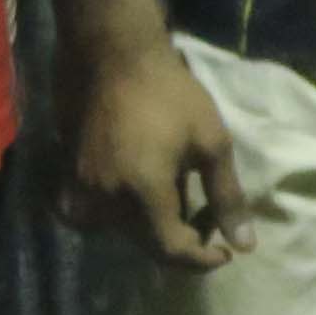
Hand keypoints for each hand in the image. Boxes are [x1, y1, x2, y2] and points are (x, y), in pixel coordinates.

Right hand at [65, 39, 249, 267]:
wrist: (112, 55)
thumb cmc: (169, 93)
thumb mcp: (211, 142)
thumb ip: (226, 197)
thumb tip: (245, 245)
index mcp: (143, 194)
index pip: (172, 250)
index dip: (201, 260)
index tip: (225, 253)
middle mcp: (106, 201)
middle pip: (147, 244)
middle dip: (182, 238)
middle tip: (207, 213)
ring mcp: (83, 190)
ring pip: (123, 231)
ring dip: (155, 226)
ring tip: (179, 196)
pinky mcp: (70, 177)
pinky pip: (97, 214)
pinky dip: (124, 214)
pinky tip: (142, 190)